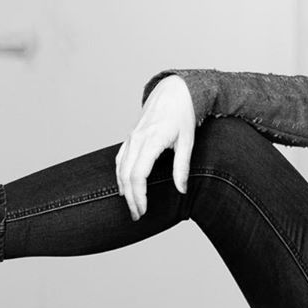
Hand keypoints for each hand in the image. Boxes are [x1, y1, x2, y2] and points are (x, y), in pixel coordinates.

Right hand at [115, 74, 195, 219]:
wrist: (174, 91)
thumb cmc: (183, 115)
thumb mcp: (188, 141)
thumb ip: (182, 166)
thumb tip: (182, 190)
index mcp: (152, 140)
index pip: (138, 174)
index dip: (139, 195)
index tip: (144, 210)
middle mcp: (137, 139)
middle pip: (126, 175)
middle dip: (131, 198)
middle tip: (137, 216)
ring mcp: (132, 137)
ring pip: (120, 168)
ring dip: (124, 189)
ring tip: (132, 207)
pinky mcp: (131, 137)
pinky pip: (119, 159)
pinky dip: (119, 175)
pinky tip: (124, 188)